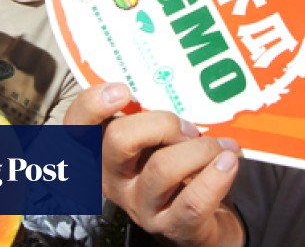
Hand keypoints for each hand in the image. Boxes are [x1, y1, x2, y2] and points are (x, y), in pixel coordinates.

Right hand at [65, 83, 243, 246]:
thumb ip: (158, 115)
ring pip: (162, 168)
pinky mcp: (173, 227)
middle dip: (162, 123)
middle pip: (119, 140)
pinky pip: (193, 200)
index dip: (91, 104)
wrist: (206, 222)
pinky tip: (229, 162)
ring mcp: (141, 206)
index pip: (75, 127)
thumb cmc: (180, 170)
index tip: (123, 90)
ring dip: (200, 149)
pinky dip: (217, 175)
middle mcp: (114, 180)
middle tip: (189, 128)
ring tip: (221, 147)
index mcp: (104, 152)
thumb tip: (185, 78)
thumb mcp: (160, 141)